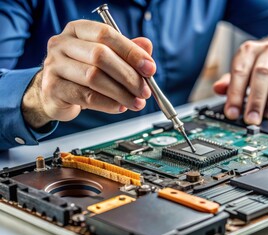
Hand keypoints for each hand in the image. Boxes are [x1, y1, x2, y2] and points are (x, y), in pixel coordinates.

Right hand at [22, 20, 155, 128]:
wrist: (54, 92)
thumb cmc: (82, 71)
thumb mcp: (105, 58)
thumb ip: (125, 51)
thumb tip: (147, 46)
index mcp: (77, 30)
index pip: (106, 34)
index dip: (131, 51)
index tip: (150, 68)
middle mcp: (62, 44)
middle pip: (100, 55)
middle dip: (128, 75)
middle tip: (145, 91)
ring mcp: (54, 66)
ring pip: (93, 77)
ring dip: (121, 93)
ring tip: (136, 102)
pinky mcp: (53, 89)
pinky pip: (85, 97)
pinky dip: (108, 103)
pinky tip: (120, 107)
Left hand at [213, 36, 267, 124]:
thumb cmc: (258, 64)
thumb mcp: (241, 69)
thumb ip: (229, 82)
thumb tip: (218, 89)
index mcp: (248, 51)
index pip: (239, 73)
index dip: (235, 95)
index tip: (232, 114)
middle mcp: (267, 50)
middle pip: (261, 74)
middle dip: (256, 101)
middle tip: (251, 119)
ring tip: (266, 114)